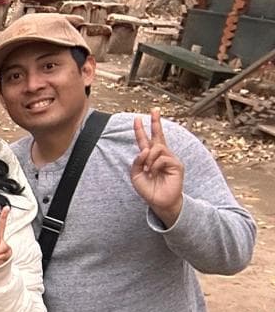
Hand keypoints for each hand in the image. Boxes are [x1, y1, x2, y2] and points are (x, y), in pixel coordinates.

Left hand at [131, 108, 183, 225]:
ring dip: (149, 159)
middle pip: (158, 136)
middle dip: (156, 122)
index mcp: (149, 158)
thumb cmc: (148, 190)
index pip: (145, 141)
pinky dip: (154, 165)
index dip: (141, 130)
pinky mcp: (176, 165)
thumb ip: (136, 162)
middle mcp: (160, 156)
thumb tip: (143, 150)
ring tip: (148, 170)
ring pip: (157, 148)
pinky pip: (162, 158)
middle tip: (154, 110)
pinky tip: (154, 173)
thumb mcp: (135, 176)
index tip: (137, 118)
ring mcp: (169, 159)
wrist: (159, 202)